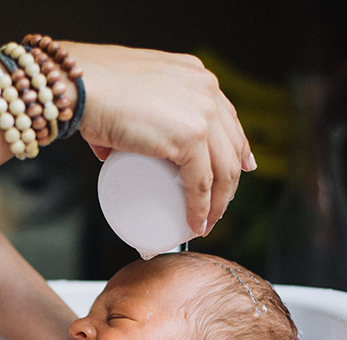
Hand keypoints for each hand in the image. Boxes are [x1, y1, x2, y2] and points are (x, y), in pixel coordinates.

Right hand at [63, 41, 255, 236]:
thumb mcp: (128, 92)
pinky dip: (201, 209)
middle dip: (228, 185)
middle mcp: (205, 90)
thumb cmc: (88, 86)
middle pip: (232, 148)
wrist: (74, 84)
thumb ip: (132, 115)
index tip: (239, 171)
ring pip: (224, 171)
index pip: (228, 120)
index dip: (237, 150)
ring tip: (205, 223)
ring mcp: (202, 112)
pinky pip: (201, 184)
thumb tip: (115, 149)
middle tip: (216, 208)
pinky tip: (197, 223)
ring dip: (218, 204)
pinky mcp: (191, 136)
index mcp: (196, 75)